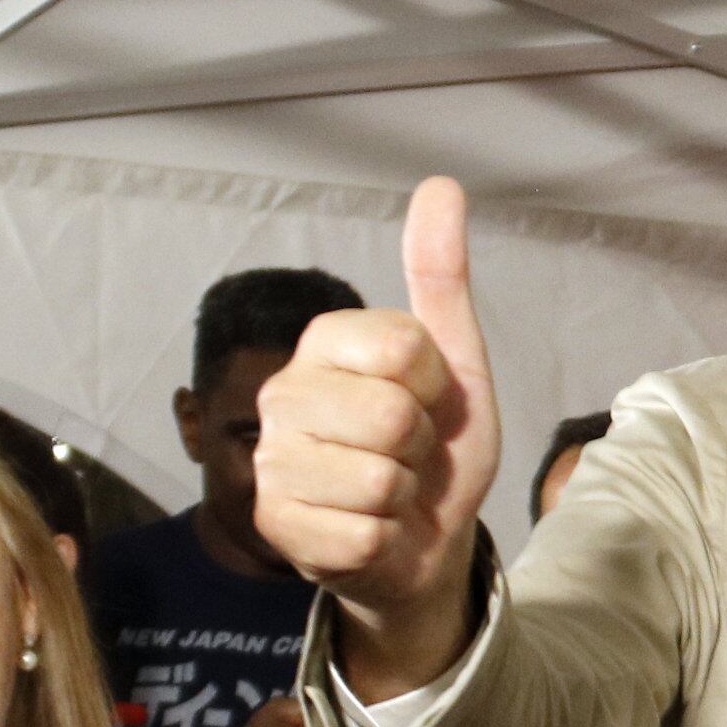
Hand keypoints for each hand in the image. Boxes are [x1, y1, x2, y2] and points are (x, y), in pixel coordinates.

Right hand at [253, 179, 500, 688]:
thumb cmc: (434, 450)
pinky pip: (365, 534)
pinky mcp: (274, 525)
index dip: (437, 389)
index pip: (405, 349)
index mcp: (324, 342)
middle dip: (420, 449)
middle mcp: (283, 393)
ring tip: (389, 494)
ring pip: (379, 480)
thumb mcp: (455, 367)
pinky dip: (386, 541)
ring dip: (404, 498)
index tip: (428, 405)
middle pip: (393, 418)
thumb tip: (442, 185)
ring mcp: (271, 461)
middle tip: (407, 457)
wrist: (422, 541)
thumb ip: (441, 280)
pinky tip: (370, 532)